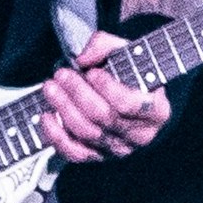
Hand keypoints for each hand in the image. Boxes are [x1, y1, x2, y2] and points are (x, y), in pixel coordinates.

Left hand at [37, 29, 172, 164]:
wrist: (135, 99)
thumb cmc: (132, 76)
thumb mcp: (128, 53)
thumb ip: (106, 46)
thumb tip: (82, 58)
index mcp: (156, 111)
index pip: (130, 104)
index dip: (108, 88)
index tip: (92, 72)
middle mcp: (139, 135)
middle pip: (104, 118)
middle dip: (78, 94)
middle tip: (62, 75)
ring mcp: (117, 149)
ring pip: (87, 134)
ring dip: (64, 109)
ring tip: (50, 88)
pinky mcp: (97, 156)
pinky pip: (74, 153)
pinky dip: (56, 136)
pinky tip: (46, 116)